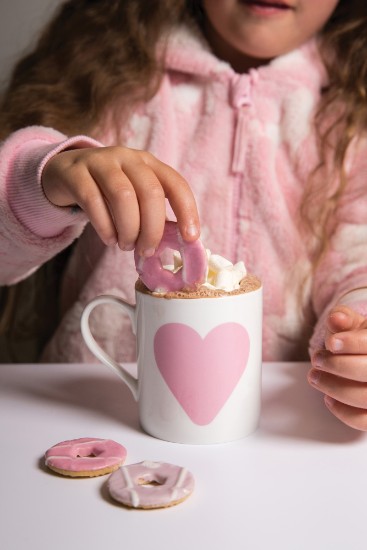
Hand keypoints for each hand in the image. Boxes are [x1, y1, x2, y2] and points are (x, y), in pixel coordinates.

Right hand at [42, 146, 199, 253]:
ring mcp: (100, 162)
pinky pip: (93, 200)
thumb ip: (151, 213)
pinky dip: (105, 226)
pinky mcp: (75, 173)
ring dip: (128, 229)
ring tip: (125, 245)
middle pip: (150, 192)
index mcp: (148, 163)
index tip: (190, 239)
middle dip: (152, 228)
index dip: (187, 211)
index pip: (176, 184)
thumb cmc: (106, 192)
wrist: (63, 173)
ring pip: (123, 196)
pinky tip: (109, 239)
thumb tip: (174, 244)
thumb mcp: (133, 197)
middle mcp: (127, 158)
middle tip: (146, 251)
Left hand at [308, 305, 366, 429]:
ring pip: (365, 397)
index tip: (331, 342)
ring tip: (315, 376)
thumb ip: (345, 319)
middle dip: (338, 366)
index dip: (353, 343)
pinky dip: (343, 412)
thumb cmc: (362, 342)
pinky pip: (364, 421)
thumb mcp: (356, 326)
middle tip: (317, 359)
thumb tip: (337, 318)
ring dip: (334, 388)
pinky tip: (328, 398)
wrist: (366, 357)